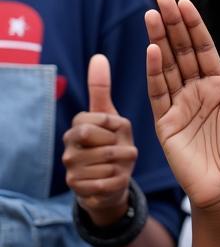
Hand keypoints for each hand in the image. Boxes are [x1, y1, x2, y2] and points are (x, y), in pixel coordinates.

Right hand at [62, 55, 138, 225]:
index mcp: (77, 126)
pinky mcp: (78, 190)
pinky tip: (116, 177)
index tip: (118, 130)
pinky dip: (119, 179)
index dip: (114, 127)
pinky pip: (108, 183)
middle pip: (101, 145)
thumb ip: (101, 89)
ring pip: (108, 165)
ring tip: (120, 163)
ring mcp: (71, 169)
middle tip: (122, 149)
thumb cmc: (112, 142)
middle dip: (119, 148)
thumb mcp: (111, 116)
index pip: (96, 121)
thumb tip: (98, 56)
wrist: (109, 180)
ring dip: (122, 164)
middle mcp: (68, 148)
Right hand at [146, 0, 219, 211]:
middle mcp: (199, 90)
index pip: (205, 49)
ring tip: (150, 15)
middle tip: (161, 0)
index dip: (194, 26)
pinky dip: (153, 71)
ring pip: (167, 66)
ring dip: (158, 41)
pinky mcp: (165, 123)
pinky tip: (151, 50)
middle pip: (183, 51)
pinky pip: (158, 92)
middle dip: (172, 25)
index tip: (183, 3)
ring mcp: (180, 105)